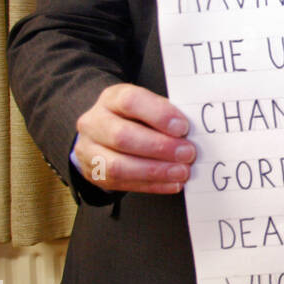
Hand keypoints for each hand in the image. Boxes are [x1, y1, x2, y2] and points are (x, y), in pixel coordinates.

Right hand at [73, 84, 194, 193]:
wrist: (104, 133)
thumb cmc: (135, 118)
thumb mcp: (148, 106)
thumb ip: (166, 114)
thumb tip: (194, 131)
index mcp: (111, 98)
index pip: (130, 101)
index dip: (158, 115)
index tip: (183, 127)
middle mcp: (94, 122)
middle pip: (122, 136)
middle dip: (159, 148)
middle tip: (187, 154)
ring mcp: (89, 150)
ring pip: (117, 166)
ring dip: (155, 171)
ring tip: (182, 172)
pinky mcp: (94, 174)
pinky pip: (121, 184)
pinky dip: (152, 185)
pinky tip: (172, 183)